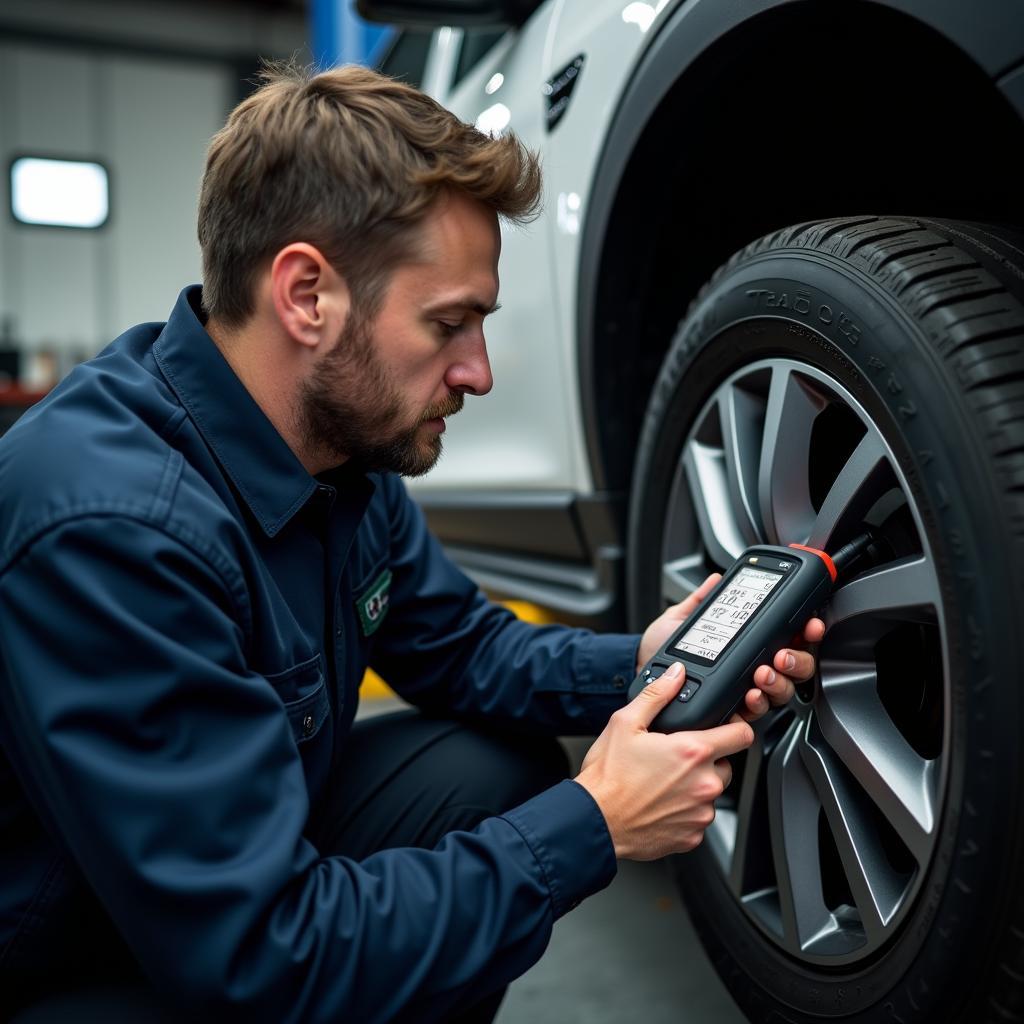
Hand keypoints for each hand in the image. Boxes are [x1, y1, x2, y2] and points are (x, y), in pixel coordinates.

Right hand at [576, 662, 753, 859]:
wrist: (595, 821)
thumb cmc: (608, 776)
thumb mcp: (626, 723)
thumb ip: (657, 695)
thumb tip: (675, 675)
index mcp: (693, 751)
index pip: (742, 735)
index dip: (735, 727)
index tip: (724, 728)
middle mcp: (704, 784)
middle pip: (726, 764)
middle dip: (707, 759)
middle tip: (675, 757)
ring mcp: (700, 813)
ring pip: (712, 792)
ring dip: (696, 785)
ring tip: (663, 782)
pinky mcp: (693, 836)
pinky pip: (699, 817)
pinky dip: (685, 810)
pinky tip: (661, 802)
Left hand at [636, 573, 825, 723]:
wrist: (639, 668)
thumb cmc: (661, 646)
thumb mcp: (682, 619)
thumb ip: (701, 599)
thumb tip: (715, 579)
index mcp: (749, 642)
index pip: (789, 637)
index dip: (806, 632)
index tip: (808, 625)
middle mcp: (753, 667)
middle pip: (794, 669)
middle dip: (797, 660)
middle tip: (782, 654)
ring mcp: (745, 690)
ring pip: (781, 692)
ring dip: (778, 682)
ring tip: (763, 672)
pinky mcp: (731, 710)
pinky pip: (755, 713)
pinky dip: (757, 703)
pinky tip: (750, 694)